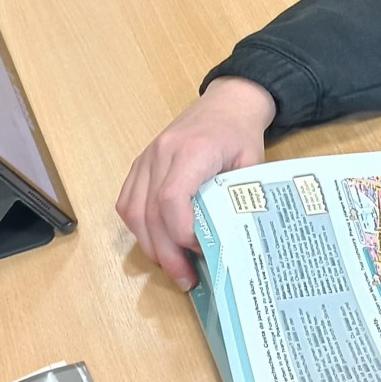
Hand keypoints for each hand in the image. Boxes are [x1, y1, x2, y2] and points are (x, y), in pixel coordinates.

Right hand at [116, 78, 277, 289]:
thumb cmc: (241, 133)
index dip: (181, 233)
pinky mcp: (141, 163)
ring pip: (132, 210)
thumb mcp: (253, 165)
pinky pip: (127, 201)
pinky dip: (138, 227)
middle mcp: (162, 153)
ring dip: (149, 245)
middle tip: (186, 280)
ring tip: (172, 267)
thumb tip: (233, 245)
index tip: (202, 251)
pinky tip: (156, 243)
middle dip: (166, 253)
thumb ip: (240, 200)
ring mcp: (147, 157)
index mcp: (193, 151)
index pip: (171, 199)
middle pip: (149, 212)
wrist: (228, 101)